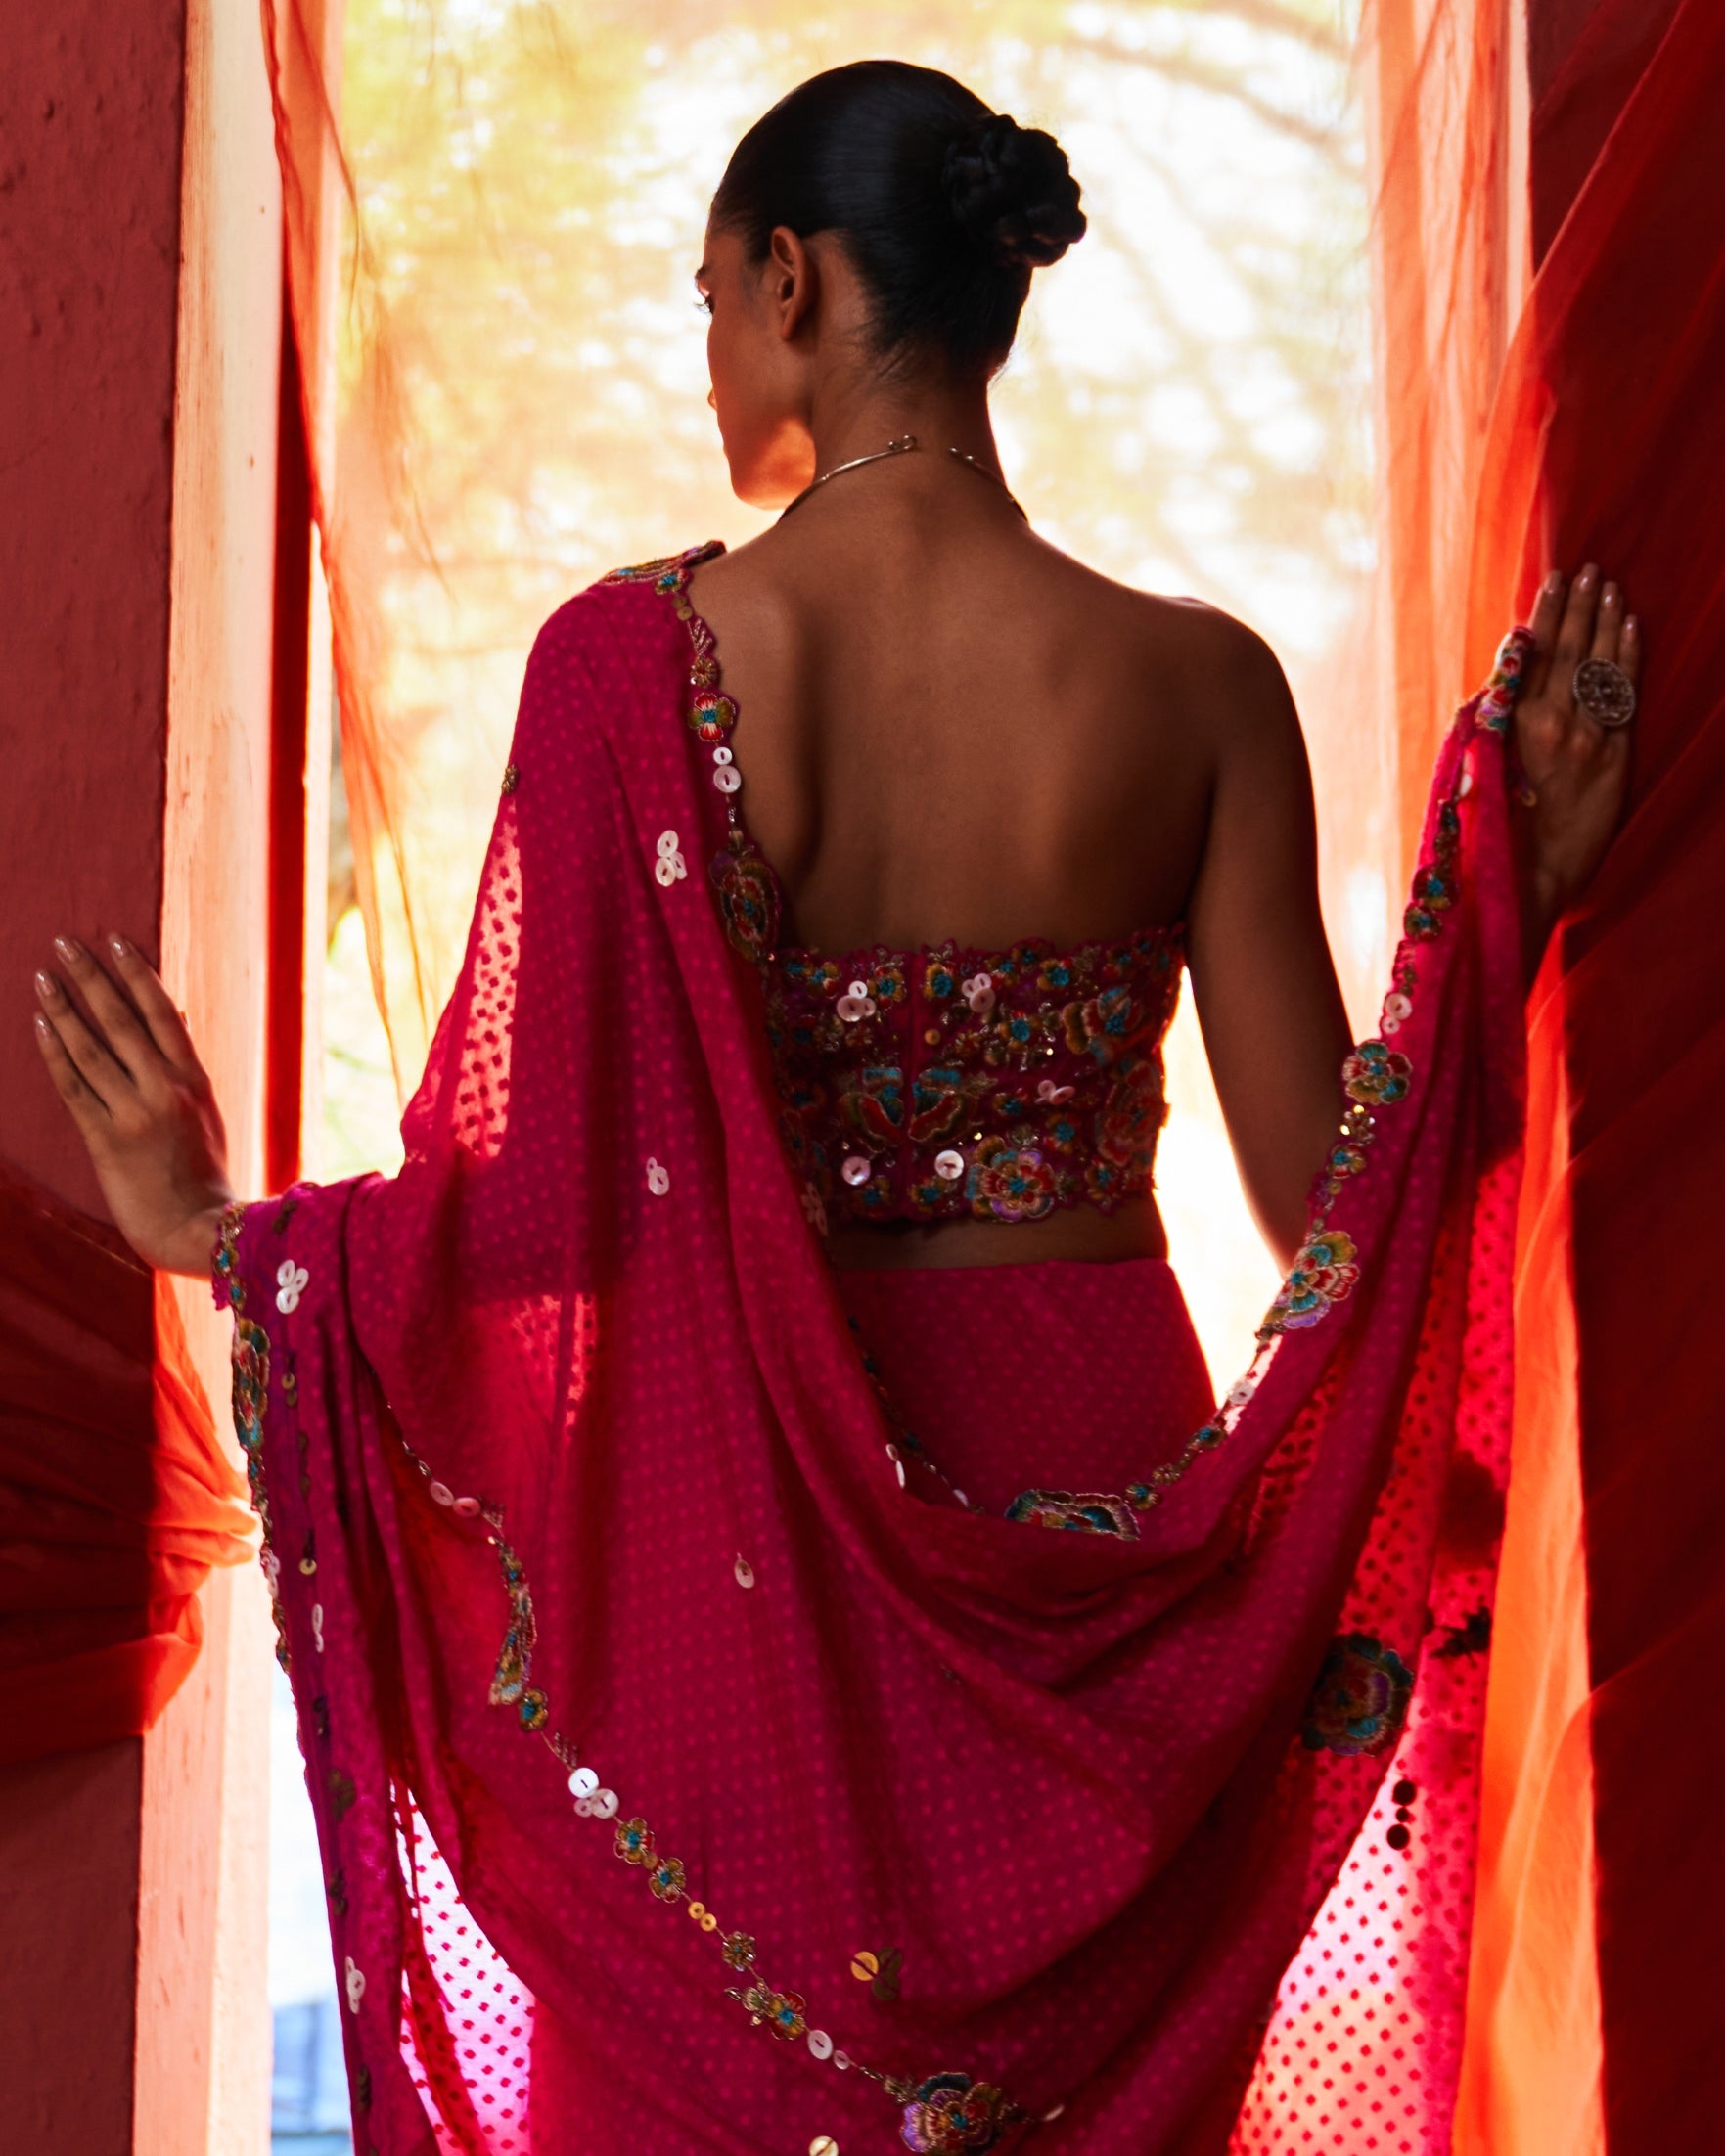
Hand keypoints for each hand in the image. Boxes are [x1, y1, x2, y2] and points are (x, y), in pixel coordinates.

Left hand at [31, 934, 233, 1276]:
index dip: (135, 973)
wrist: (195, 1226)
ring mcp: (133, 1113)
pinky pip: (74, 1087)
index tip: (114, 940)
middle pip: (120, 1020)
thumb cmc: (203, 1170)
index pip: (161, 1012)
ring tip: (43, 977)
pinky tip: (39, 1026)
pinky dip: (55, 1054)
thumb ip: (184, 1062)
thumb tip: (174, 1012)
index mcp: (193, 1079)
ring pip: (90, 1049)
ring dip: (63, 1009)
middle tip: (64, 944)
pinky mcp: (105, 1139)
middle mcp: (163, 1089)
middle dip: (90, 978)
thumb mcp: (206, 1110)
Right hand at [1514, 564, 1638, 961]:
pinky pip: (1624, 692)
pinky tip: (1631, 626)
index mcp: (1507, 725)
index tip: (1553, 581)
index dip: (1545, 614)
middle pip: (1568, 650)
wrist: (1531, 877)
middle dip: (1578, 606)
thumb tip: (1498, 678)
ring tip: (1610, 586)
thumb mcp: (1471, 770)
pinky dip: (1628, 656)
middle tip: (1587, 570)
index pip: (1529, 654)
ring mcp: (1586, 737)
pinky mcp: (1615, 755)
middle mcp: (1548, 724)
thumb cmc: (1491, 830)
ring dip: (1606, 620)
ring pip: (1599, 663)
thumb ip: (1487, 720)